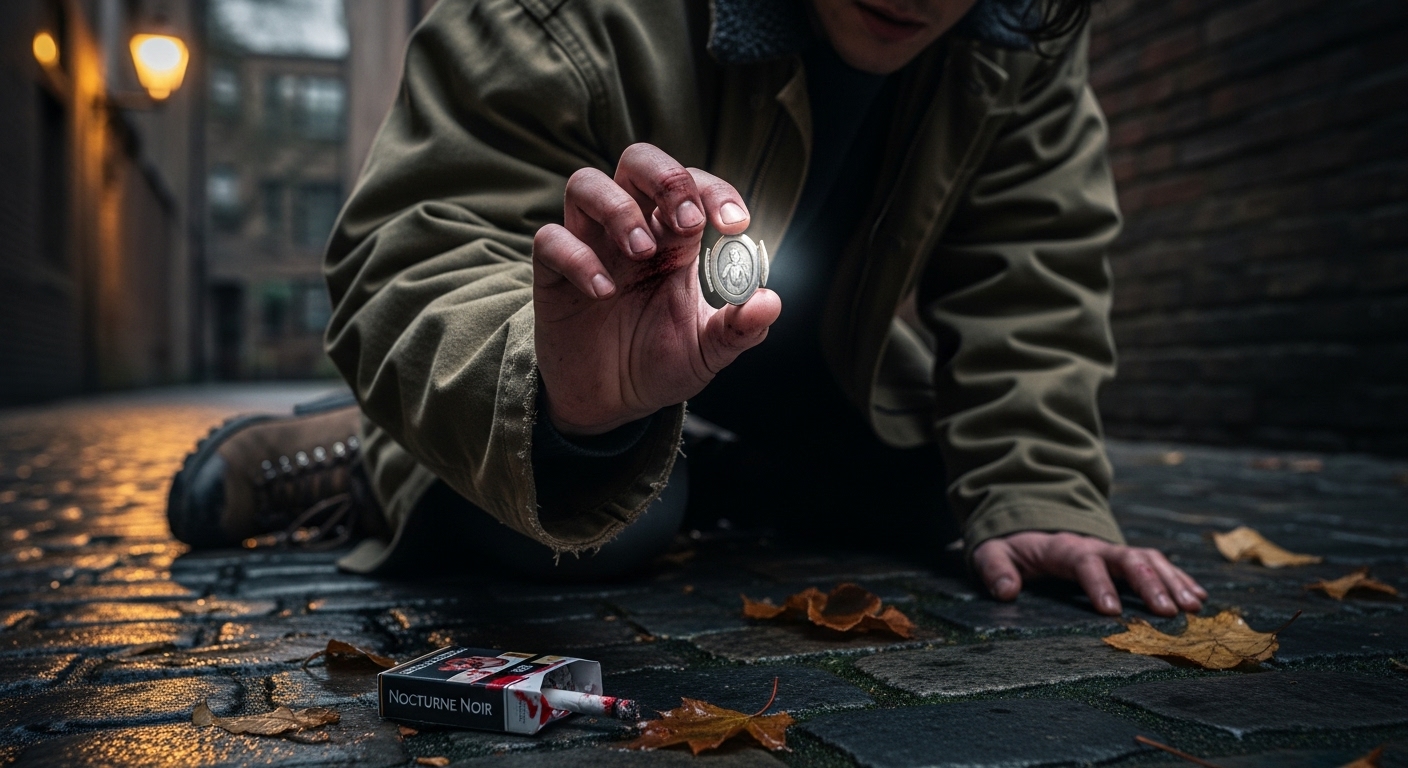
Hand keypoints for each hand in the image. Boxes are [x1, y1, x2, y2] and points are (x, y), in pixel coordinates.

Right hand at [533, 144, 780, 435]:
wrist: (611, 404)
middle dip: (665, 178)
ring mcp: (589, 246)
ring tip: (641, 251)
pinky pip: (551, 240)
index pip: (693, 185)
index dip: (715, 192)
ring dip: (618, 208)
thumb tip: (769, 301)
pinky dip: (577, 258)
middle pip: (637, 161)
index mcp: (675, 238)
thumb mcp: (708, 352)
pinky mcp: (552, 275)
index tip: (735, 224)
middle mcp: (631, 230)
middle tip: (686, 220)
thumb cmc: (659, 363)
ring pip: (585, 184)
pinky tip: (603, 292)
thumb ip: (739, 329)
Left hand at [971, 532, 1207, 616]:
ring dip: (1173, 581)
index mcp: (1063, 547)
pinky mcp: (1126, 558)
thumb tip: (1005, 590)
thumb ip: (995, 569)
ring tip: (1194, 607)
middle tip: (1169, 612)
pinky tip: (1199, 597)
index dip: (1098, 585)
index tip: (1110, 612)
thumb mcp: (992, 552)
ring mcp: (1113, 550)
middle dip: (1149, 583)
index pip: (1084, 563)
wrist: (1028, 523)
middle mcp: (1095, 546)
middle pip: (1127, 559)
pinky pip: (1158, 563)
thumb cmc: (1012, 546)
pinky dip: (1179, 578)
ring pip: (1150, 559)